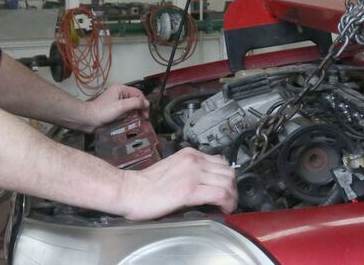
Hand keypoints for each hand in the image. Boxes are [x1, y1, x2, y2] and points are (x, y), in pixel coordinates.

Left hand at [84, 84, 149, 130]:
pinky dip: (130, 114)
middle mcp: (119, 92)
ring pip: (131, 105)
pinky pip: (126, 109)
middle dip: (141, 108)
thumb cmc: (104, 112)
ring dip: (136, 112)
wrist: (89, 119)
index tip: (146, 115)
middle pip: (135, 99)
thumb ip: (135, 103)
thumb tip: (147, 103)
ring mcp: (116, 100)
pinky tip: (131, 120)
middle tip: (144, 118)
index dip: (144, 103)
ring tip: (139, 120)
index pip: (138, 93)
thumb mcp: (121, 106)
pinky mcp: (114, 108)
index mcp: (121, 88)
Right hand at [118, 148, 237, 220]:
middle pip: (228, 171)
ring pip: (228, 182)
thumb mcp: (173, 167)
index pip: (221, 162)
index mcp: (189, 154)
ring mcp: (193, 174)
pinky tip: (223, 209)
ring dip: (232, 196)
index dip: (227, 177)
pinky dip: (227, 203)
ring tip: (227, 205)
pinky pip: (221, 194)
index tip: (226, 188)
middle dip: (233, 187)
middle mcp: (193, 161)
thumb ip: (191, 169)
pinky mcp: (190, 190)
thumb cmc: (146, 184)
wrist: (130, 190)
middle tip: (229, 199)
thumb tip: (208, 178)